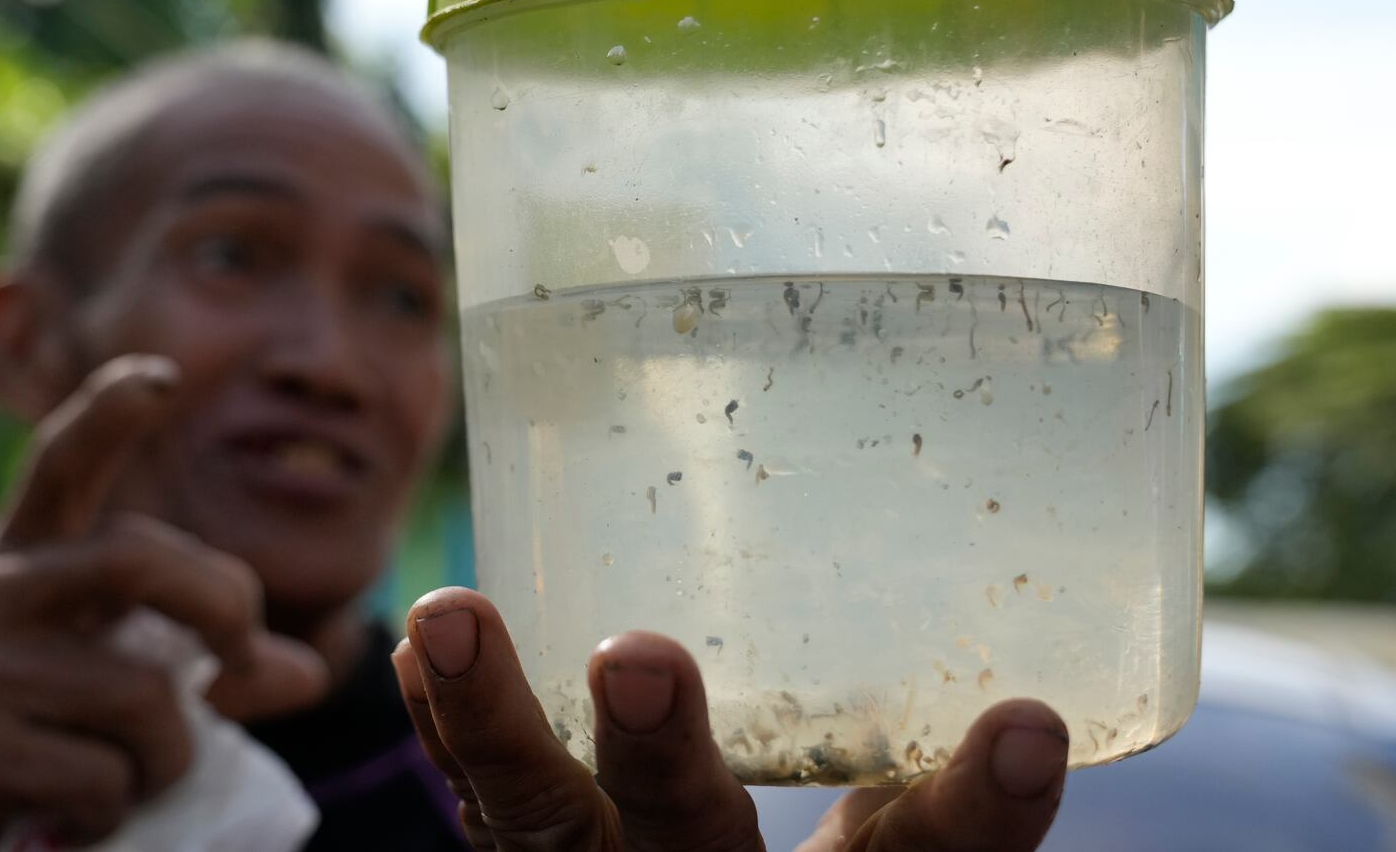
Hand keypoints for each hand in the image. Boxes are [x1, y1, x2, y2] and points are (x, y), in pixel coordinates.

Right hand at [0, 356, 326, 851]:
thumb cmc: (24, 737)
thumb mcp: (106, 683)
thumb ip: (206, 665)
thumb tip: (307, 670)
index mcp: (23, 558)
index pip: (61, 464)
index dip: (109, 414)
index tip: (159, 379)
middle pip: (138, 557)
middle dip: (225, 608)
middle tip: (241, 666)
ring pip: (141, 695)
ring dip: (165, 758)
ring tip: (120, 779)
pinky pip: (100, 777)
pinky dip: (114, 810)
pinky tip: (70, 815)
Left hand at [394, 588, 1066, 851]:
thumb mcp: (874, 845)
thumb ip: (911, 766)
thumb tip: (1030, 634)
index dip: (973, 812)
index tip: (1026, 726)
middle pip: (692, 844)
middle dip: (663, 760)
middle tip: (638, 660)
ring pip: (540, 825)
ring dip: (492, 719)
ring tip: (447, 614)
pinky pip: (478, 809)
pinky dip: (442, 729)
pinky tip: (414, 647)